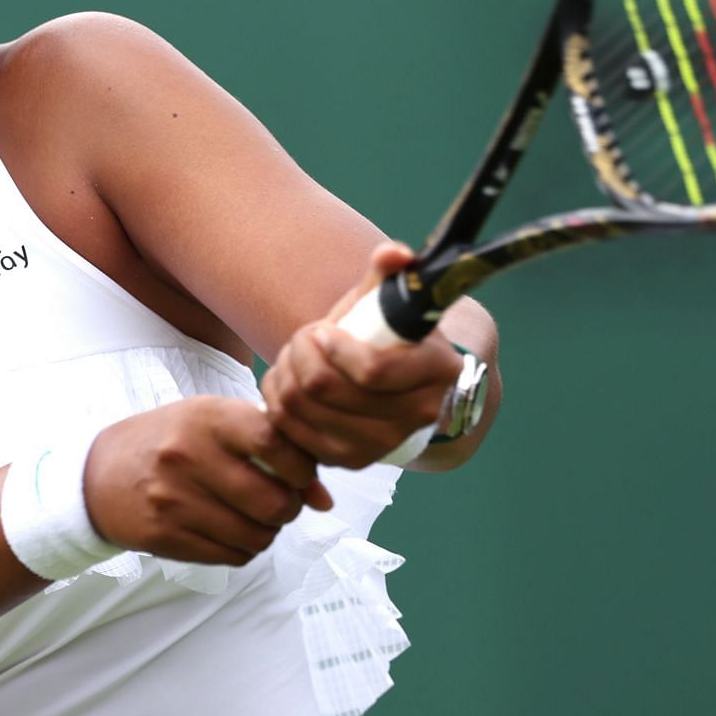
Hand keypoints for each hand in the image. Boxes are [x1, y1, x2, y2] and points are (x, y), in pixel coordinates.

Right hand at [82, 396, 333, 566]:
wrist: (100, 474)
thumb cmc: (172, 440)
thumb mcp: (215, 423)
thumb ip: (272, 447)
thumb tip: (324, 499)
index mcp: (207, 418)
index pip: (276, 443)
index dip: (301, 465)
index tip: (298, 471)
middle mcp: (189, 457)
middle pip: (274, 501)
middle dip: (289, 507)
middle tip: (280, 500)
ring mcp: (174, 500)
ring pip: (257, 536)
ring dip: (267, 531)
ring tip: (253, 515)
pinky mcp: (165, 537)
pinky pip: (232, 557)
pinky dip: (243, 548)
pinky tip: (229, 529)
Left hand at [260, 242, 463, 468]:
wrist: (397, 382)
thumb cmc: (388, 333)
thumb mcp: (389, 299)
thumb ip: (391, 271)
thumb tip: (394, 254)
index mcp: (437, 371)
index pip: (373, 370)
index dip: (335, 347)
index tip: (322, 330)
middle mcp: (417, 416)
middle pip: (327, 389)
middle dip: (302, 354)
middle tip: (305, 337)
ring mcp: (383, 445)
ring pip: (302, 409)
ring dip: (285, 374)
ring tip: (295, 355)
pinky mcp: (350, 460)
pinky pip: (291, 432)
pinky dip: (278, 402)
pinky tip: (288, 382)